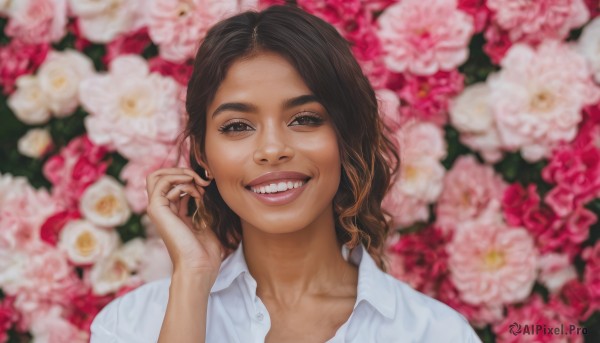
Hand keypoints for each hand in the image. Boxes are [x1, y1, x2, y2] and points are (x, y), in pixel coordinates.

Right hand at [146, 167, 222, 283]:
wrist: (198, 267)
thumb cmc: (205, 251)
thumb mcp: (205, 220)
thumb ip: (200, 203)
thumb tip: (201, 186)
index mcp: (172, 213)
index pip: (172, 185)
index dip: (189, 178)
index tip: (207, 185)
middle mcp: (162, 210)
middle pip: (159, 177)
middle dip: (180, 171)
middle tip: (201, 179)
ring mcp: (157, 210)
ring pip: (157, 176)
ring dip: (181, 174)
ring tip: (199, 184)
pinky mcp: (156, 210)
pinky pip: (160, 183)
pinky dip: (179, 179)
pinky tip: (194, 189)